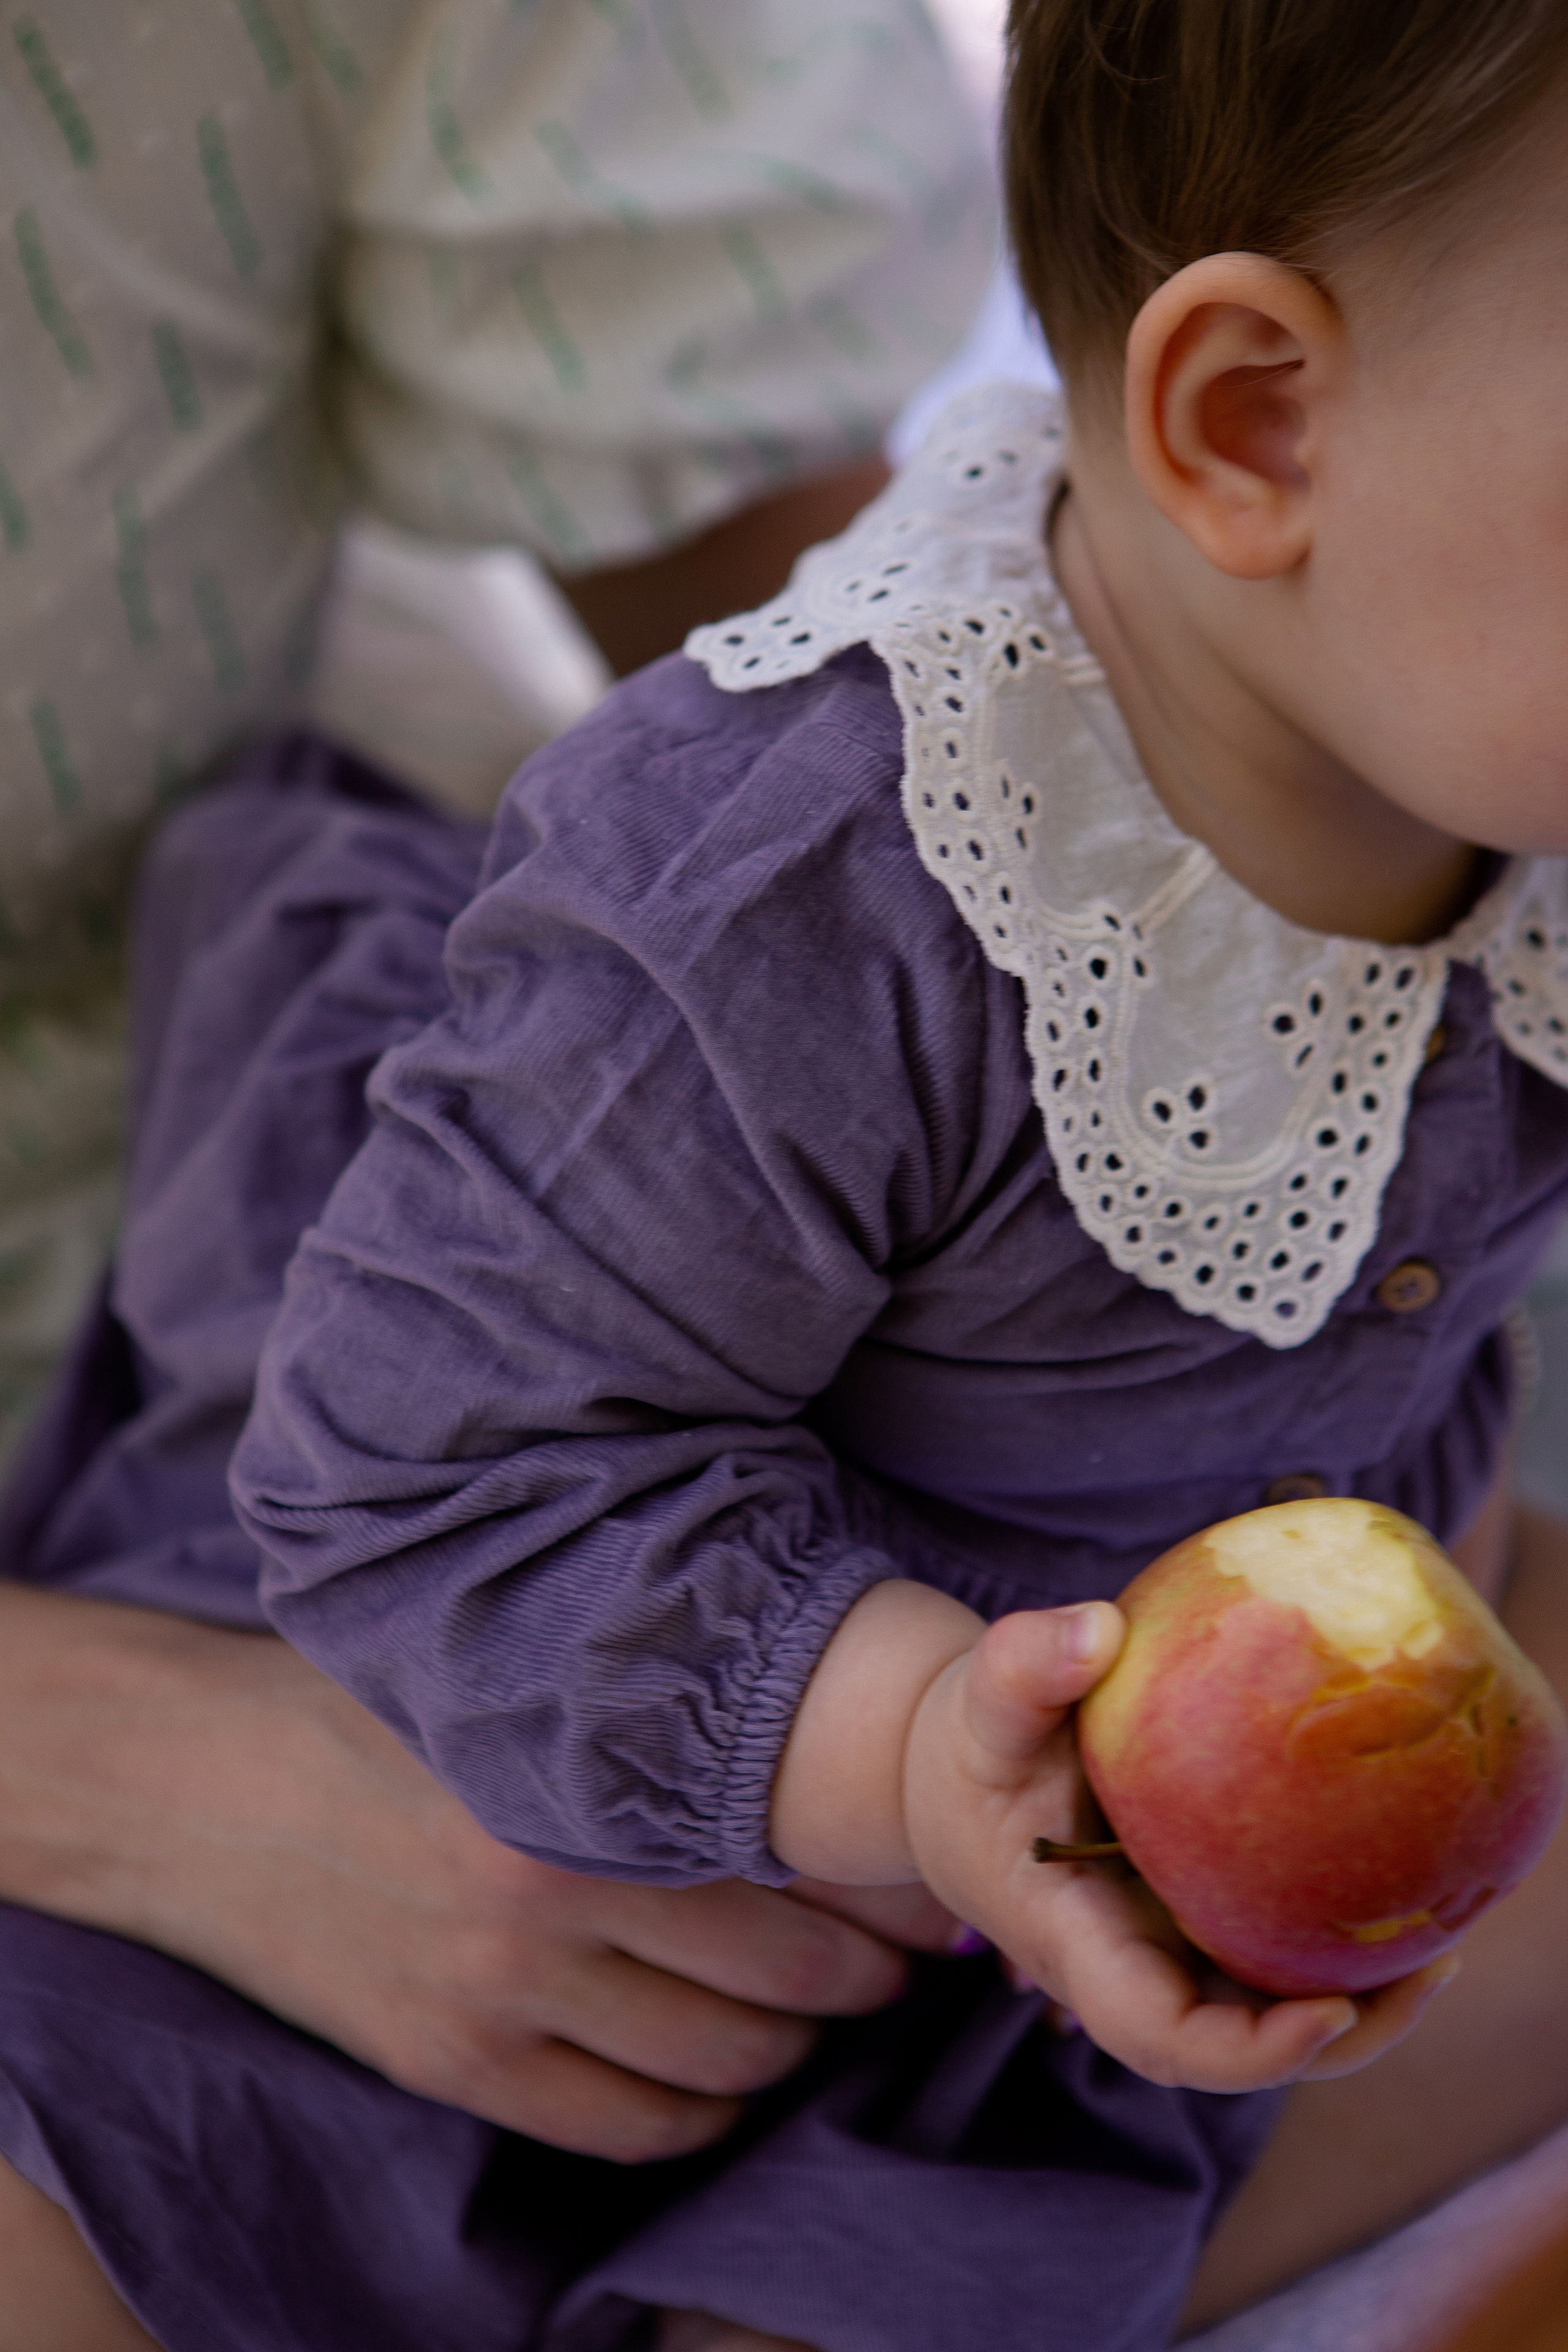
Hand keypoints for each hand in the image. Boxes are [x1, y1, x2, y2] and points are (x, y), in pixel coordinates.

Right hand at [0, 1587, 952, 2162]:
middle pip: (779, 1989)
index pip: (793, 1879)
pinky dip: (697, 2110)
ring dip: (788, 2050)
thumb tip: (802, 1748)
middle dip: (860, 1979)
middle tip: (892, 1952)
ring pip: (719, 2071)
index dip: (879, 1897)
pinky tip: (712, 2062)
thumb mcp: (514, 1690)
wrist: (200, 1785)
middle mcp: (545, 1913)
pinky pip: (627, 2127)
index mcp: (575, 1800)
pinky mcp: (452, 2067)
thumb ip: (643, 1720)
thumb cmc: (375, 1707)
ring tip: (807, 2006)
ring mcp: (496, 2005)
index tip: (917, 1890)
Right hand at [902, 1602, 1459, 2094]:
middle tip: (1429, 1964)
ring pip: (1271, 2013)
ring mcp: (1170, 1954)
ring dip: (1363, 2000)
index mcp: (1076, 1942)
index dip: (1246, 2049)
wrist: (958, 1779)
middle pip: (1241, 2048)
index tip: (1328, 2011)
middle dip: (1344, 2036)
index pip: (1157, 2033)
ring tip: (1439, 1942)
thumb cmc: (971, 1746)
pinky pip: (1276, 1956)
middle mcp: (1133, 1969)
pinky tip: (1401, 1889)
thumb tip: (1099, 1631)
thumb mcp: (981, 1701)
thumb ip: (1024, 1664)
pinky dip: (1340, 1947)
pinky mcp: (1198, 1921)